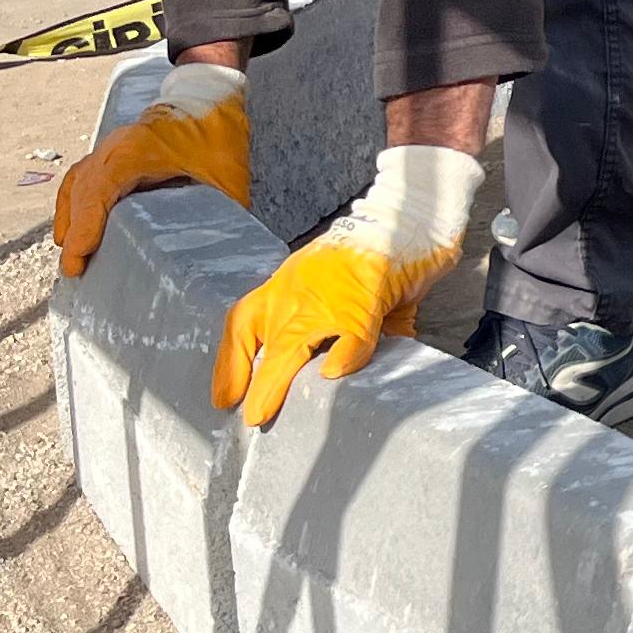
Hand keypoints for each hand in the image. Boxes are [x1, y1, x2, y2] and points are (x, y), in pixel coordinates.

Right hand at [54, 60, 249, 276]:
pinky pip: (82, 176)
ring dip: (70, 218)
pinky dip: (73, 201)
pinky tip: (72, 225)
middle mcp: (117, 146)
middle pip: (83, 190)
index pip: (102, 188)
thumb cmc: (217, 130)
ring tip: (71, 253)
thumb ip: (222, 212)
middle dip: (75, 231)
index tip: (78, 255)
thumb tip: (219, 251)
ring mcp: (111, 146)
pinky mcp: (112, 150)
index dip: (86, 223)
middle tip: (75, 269)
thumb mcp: (227, 175)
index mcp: (140, 149)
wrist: (209, 94)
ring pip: (78, 183)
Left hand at [213, 146, 481, 428]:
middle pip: (267, 338)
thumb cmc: (380, 256)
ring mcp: (328, 292)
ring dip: (278, 378)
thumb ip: (340, 329)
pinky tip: (333, 375)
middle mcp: (298, 287)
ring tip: (264, 411)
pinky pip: (351, 333)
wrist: (410, 213)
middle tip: (250, 418)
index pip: (244, 322)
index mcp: (288, 284)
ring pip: (294, 342)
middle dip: (255, 381)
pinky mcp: (365, 296)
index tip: (223, 398)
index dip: (230, 362)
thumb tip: (341, 371)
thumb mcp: (344, 291)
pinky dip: (344, 354)